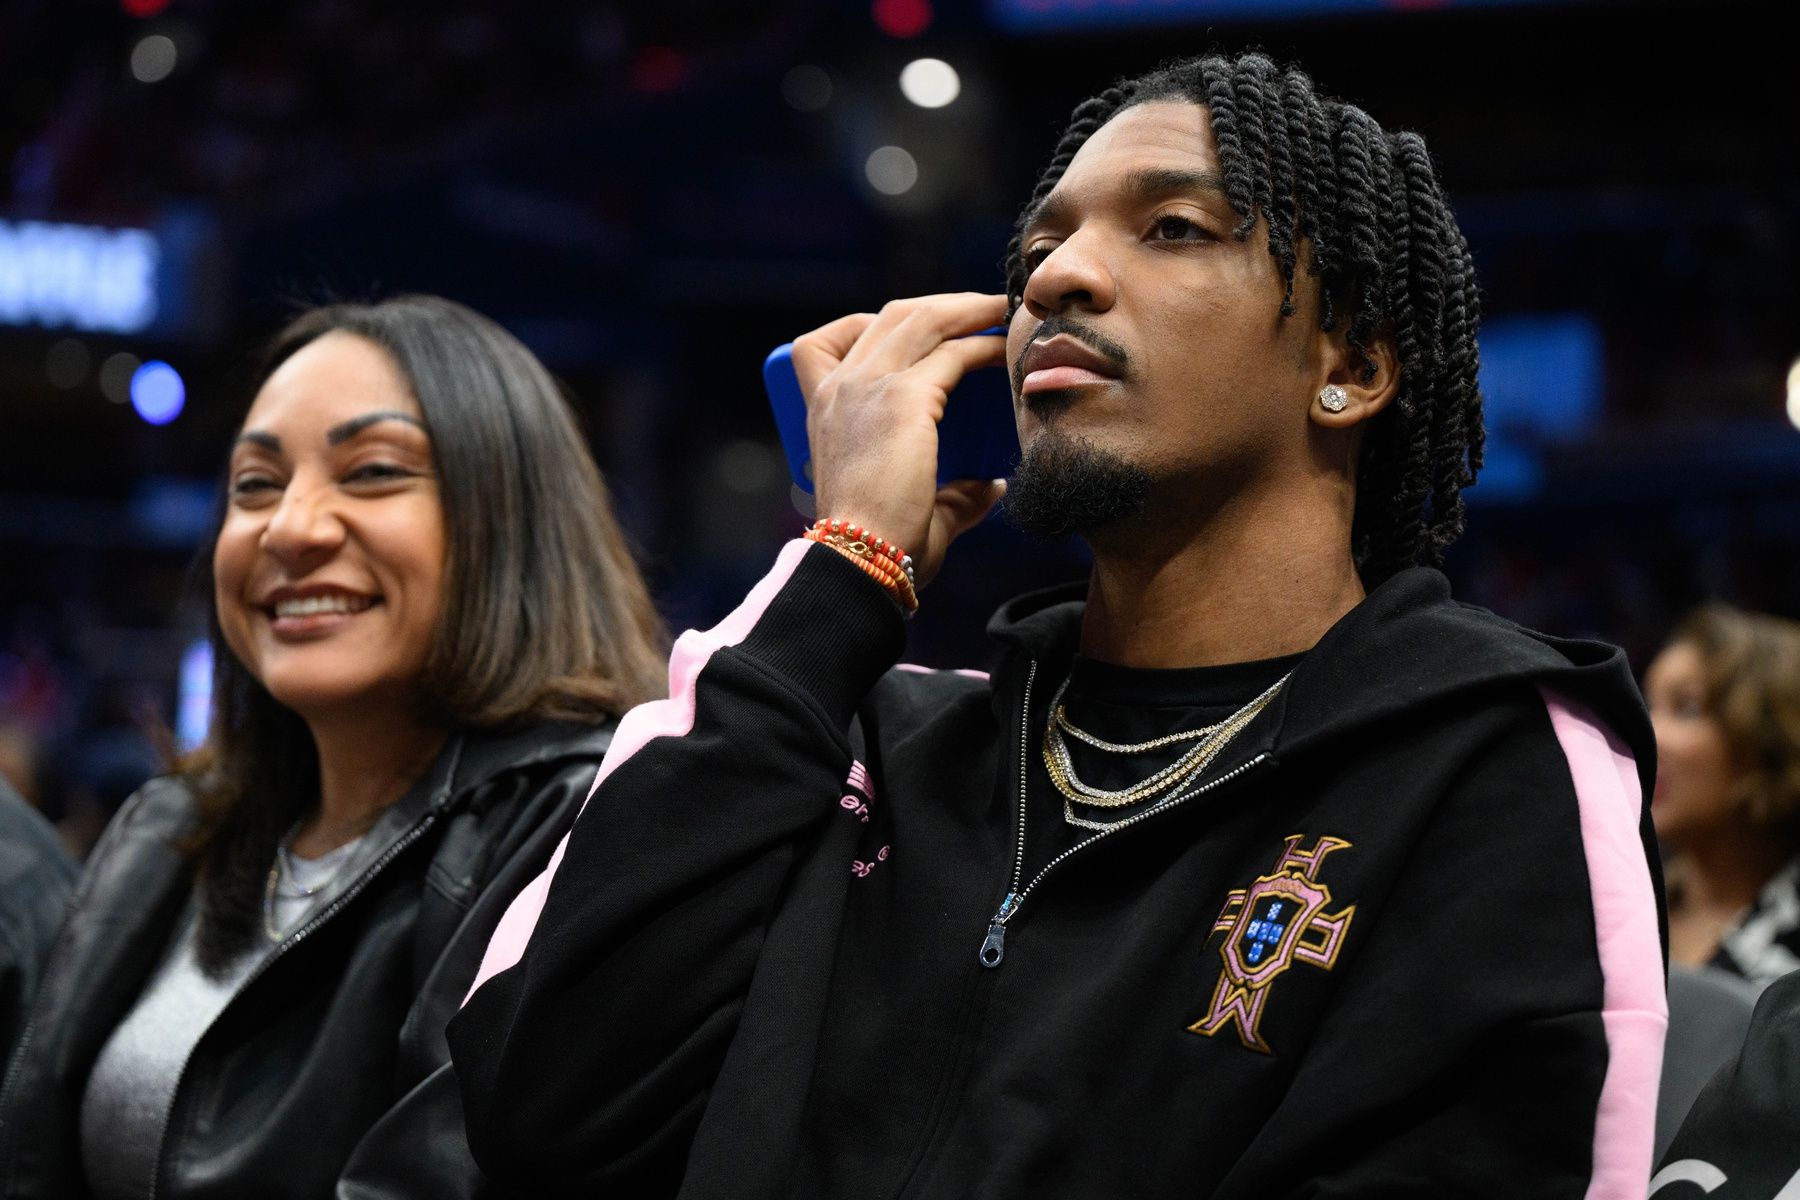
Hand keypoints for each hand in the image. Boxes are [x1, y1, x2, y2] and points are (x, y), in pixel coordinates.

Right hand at [792, 292, 1008, 587]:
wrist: (859, 561)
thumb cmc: (878, 546)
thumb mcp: (905, 506)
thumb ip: (951, 494)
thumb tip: (988, 486)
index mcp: (823, 410)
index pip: (825, 342)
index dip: (872, 325)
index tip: (918, 333)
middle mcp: (839, 388)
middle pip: (891, 317)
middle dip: (941, 307)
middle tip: (982, 313)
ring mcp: (867, 387)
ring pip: (922, 319)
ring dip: (966, 310)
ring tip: (1001, 311)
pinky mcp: (902, 399)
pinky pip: (952, 354)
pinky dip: (982, 346)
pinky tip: (1005, 350)